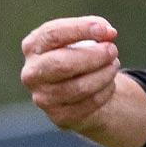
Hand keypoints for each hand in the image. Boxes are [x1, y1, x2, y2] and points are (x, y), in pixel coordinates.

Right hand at [20, 16, 121, 136]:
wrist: (75, 90)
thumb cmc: (77, 54)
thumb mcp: (80, 37)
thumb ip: (94, 29)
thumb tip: (109, 33)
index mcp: (32, 46)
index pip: (53, 34)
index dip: (81, 30)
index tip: (106, 31)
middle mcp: (32, 73)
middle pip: (61, 64)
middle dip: (94, 56)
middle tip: (112, 50)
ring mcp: (42, 97)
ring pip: (78, 87)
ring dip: (104, 74)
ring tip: (113, 65)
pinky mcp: (58, 116)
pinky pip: (88, 104)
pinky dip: (105, 92)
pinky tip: (110, 83)